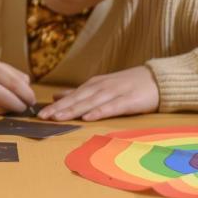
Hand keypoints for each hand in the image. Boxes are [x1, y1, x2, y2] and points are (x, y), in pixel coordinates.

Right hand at [0, 54, 35, 113]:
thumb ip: (6, 71)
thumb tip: (27, 82)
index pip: (13, 79)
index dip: (26, 92)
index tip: (32, 98)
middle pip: (9, 93)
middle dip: (22, 103)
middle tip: (27, 107)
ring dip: (10, 109)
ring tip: (14, 109)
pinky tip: (0, 110)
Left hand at [37, 66, 158, 121]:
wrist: (159, 79)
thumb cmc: (129, 85)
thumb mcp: (102, 86)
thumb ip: (80, 93)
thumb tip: (57, 96)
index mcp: (94, 85)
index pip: (71, 96)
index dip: (55, 105)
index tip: (39, 113)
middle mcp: (102, 88)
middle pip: (77, 99)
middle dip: (58, 108)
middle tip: (42, 116)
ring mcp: (115, 93)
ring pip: (90, 103)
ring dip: (73, 110)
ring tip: (57, 117)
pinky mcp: (129, 101)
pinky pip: (112, 107)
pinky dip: (99, 112)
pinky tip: (87, 117)